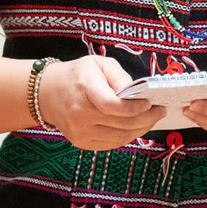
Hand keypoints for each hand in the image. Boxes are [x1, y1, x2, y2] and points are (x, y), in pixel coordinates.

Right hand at [37, 55, 163, 151]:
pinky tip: (136, 127)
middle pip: (121, 123)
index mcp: (84, 90)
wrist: (46, 93)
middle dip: (146, 118)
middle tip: (160, 111)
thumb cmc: (76, 75)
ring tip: (152, 119)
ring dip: (140, 129)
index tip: (149, 103)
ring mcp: (80, 131)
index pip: (112, 105)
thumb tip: (137, 93)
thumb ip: (119, 76)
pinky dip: (127, 136)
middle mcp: (80, 114)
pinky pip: (111, 143)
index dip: (134, 107)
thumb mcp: (98, 64)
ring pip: (119, 136)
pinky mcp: (81, 142)